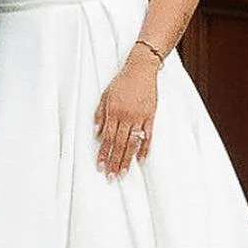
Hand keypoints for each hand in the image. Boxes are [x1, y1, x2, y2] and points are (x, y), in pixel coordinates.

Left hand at [94, 49, 157, 176]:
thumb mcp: (105, 95)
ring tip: (124, 173)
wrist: (141, 69)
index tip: (100, 167)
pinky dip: (145, 148)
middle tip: (111, 177)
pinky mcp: (151, 116)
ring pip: (132, 143)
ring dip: (127, 159)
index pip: (107, 138)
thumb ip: (100, 115)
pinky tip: (141, 159)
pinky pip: (148, 135)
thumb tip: (96, 134)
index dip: (103, 154)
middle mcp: (126, 117)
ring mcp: (140, 117)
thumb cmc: (121, 82)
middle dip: (114, 162)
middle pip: (119, 144)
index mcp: (113, 112)